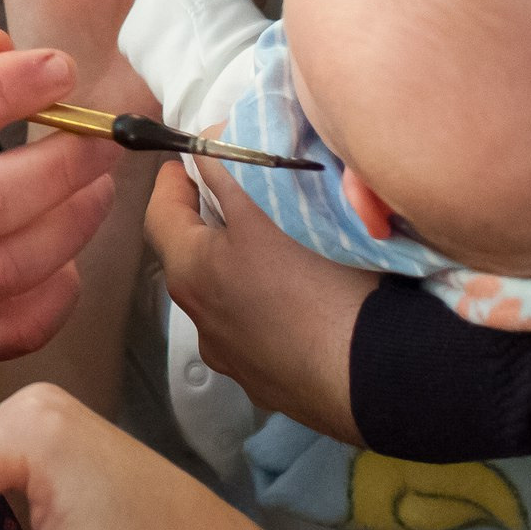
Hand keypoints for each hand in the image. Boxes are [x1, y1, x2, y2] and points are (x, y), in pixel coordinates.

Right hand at [0, 28, 117, 358]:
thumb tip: (0, 48)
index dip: (2, 90)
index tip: (62, 69)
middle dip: (56, 167)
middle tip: (104, 137)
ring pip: (0, 271)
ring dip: (69, 226)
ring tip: (99, 186)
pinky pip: (4, 335)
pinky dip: (53, 302)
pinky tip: (71, 261)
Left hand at [148, 159, 375, 442]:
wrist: (370, 376)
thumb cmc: (318, 285)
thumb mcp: (270, 217)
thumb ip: (228, 177)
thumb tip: (204, 148)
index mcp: (190, 270)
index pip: (160, 211)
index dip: (174, 179)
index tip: (195, 159)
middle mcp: (198, 317)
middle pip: (188, 254)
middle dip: (206, 219)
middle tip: (238, 191)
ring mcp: (228, 355)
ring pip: (219, 295)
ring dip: (234, 266)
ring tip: (275, 245)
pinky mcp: (261, 381)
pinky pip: (251, 330)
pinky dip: (261, 306)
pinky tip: (298, 299)